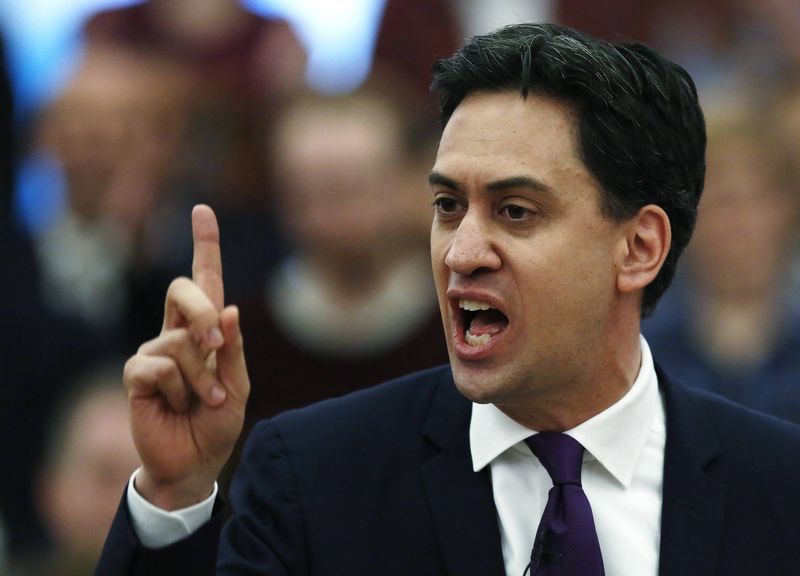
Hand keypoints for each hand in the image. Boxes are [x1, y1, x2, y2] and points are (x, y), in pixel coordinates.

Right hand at [123, 205, 249, 509]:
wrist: (195, 461)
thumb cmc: (218, 420)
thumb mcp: (239, 385)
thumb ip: (234, 349)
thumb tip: (230, 309)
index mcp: (205, 329)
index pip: (205, 279)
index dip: (205, 244)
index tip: (203, 209)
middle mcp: (177, 332)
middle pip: (183, 290)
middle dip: (202, 314)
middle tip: (216, 348)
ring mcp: (154, 350)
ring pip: (179, 341)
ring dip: (201, 378)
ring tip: (202, 402)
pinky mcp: (137, 374)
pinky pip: (158, 366)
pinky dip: (179, 390)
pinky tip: (177, 406)